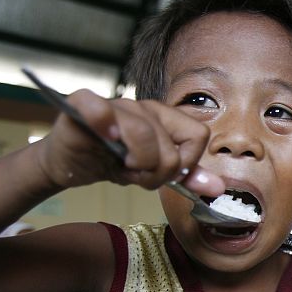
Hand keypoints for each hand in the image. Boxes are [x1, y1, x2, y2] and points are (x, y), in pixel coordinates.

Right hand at [37, 89, 223, 195]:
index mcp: (166, 118)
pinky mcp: (83, 106)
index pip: (198, 134)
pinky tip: (105, 138)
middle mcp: (144, 107)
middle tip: (138, 176)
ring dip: (135, 164)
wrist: (74, 165)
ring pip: (142, 134)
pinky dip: (103, 123)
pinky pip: (97, 107)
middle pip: (170, 144)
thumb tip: (218, 187)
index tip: (167, 174)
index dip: (186, 163)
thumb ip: (186, 176)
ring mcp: (115, 104)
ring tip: (122, 167)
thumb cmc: (114, 163)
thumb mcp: (154, 173)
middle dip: (156, 173)